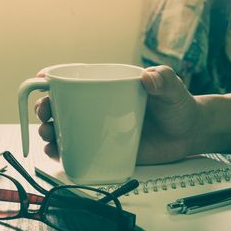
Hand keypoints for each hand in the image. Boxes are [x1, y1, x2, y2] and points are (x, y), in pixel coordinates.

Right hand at [34, 65, 203, 163]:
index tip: (41, 79)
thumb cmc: (178, 106)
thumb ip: (163, 79)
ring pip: (65, 128)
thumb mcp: (172, 88)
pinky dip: (62, 152)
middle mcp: (98, 107)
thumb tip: (149, 77)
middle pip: (62, 105)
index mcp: (107, 87)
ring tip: (48, 136)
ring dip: (49, 131)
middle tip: (45, 115)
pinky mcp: (104, 148)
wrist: (189, 134)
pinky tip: (56, 153)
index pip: (75, 80)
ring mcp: (99, 128)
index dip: (53, 79)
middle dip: (45, 108)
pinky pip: (77, 150)